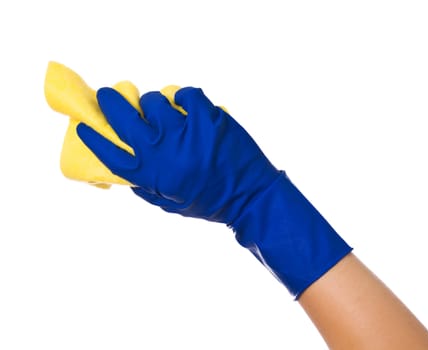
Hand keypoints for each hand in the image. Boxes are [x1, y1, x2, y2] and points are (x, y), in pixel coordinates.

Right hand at [77, 87, 279, 223]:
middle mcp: (162, 150)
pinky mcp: (207, 117)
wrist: (250, 195)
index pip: (109, 153)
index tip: (84, 125)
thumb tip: (125, 169)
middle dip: (110, 101)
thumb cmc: (210, 202)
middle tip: (109, 93)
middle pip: (123, 117)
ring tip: (165, 110)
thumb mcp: (171, 204)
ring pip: (154, 100)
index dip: (93, 137)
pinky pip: (185, 93)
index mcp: (151, 174)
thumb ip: (146, 185)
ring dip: (155, 103)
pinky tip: (188, 106)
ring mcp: (184, 131)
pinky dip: (185, 97)